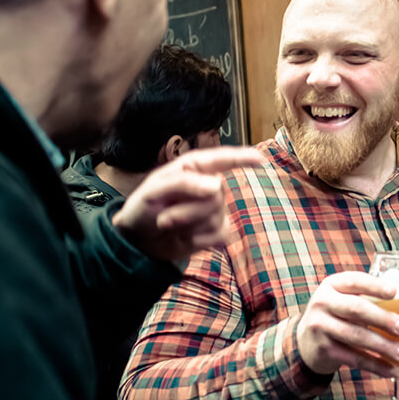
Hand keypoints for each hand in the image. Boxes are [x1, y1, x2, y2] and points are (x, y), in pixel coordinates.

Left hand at [111, 146, 263, 260]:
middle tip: (163, 218)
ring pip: (216, 217)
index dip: (244, 158)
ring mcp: (214, 209)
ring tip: (168, 225)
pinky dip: (199, 240)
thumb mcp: (154, 190)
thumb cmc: (142, 208)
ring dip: (187, 226)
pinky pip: (220, 234)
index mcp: (194, 167)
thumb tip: (218, 185)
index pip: (224, 159)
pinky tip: (184, 238)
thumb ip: (185, 183)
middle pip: (216, 196)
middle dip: (188, 211)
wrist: (137, 241)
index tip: (261, 161)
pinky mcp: (216, 231)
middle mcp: (209, 185)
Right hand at [296, 272, 398, 375]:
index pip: (354, 281)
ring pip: (356, 336)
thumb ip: (367, 298)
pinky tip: (391, 370)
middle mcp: (323, 302)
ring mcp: (320, 326)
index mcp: (332, 285)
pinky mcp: (323, 349)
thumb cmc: (337, 315)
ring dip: (383, 346)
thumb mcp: (343, 299)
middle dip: (382, 319)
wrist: (305, 341)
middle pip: (356, 309)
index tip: (395, 292)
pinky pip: (353, 358)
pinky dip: (374, 365)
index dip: (375, 286)